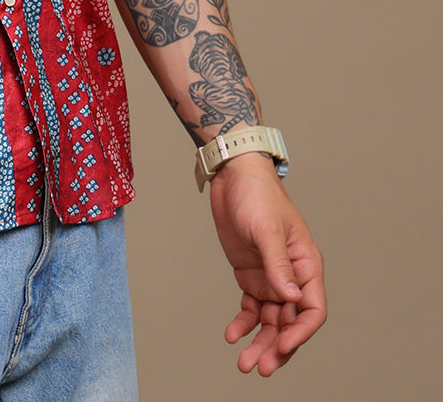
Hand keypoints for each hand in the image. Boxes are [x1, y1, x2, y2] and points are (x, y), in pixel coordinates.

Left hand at [208, 152, 325, 374]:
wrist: (233, 177)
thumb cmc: (257, 196)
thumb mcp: (267, 229)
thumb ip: (278, 264)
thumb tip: (292, 298)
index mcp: (306, 265)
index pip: (312, 309)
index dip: (299, 332)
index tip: (282, 346)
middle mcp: (292, 276)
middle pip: (290, 322)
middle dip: (277, 347)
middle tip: (260, 367)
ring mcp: (271, 278)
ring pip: (270, 321)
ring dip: (259, 342)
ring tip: (244, 364)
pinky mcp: (251, 275)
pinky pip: (250, 308)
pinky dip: (243, 323)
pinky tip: (232, 335)